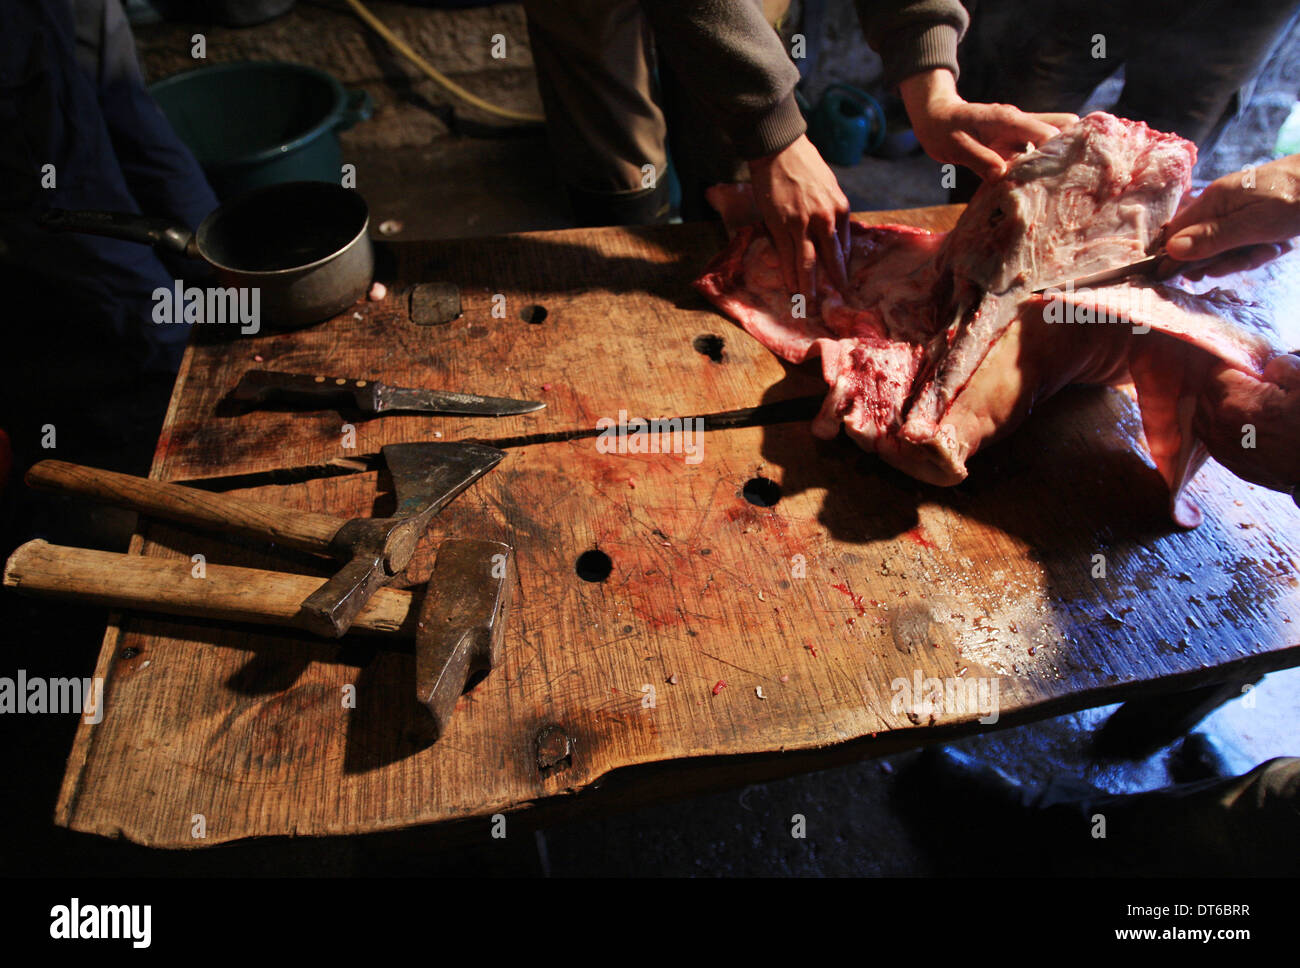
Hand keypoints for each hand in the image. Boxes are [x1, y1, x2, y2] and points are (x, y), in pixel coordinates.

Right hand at [748, 134, 850, 296]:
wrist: (779, 148)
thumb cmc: (804, 162)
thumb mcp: (828, 185)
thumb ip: (830, 209)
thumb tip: (829, 231)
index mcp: (840, 207)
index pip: (843, 245)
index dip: (842, 266)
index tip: (842, 281)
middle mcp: (825, 218)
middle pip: (830, 258)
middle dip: (833, 282)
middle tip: (835, 300)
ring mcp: (802, 223)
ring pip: (808, 262)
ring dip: (809, 285)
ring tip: (811, 303)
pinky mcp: (781, 225)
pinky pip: (787, 255)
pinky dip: (789, 273)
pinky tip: (791, 287)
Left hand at [899, 69, 1074, 180]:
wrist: (935, 117)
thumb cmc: (943, 130)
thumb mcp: (956, 147)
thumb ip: (980, 159)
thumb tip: (1003, 174)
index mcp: (1008, 120)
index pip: (1048, 132)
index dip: (1058, 152)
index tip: (1061, 175)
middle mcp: (1020, 122)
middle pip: (1063, 126)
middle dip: (1071, 148)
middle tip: (1070, 177)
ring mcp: (1019, 131)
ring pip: (1054, 137)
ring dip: (1058, 156)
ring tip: (1062, 184)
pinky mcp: (1015, 141)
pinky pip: (1037, 149)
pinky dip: (1042, 163)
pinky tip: (1042, 184)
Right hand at [1160, 156, 1299, 278]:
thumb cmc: (1293, 199)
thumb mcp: (1251, 225)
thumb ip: (1211, 238)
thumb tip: (1170, 250)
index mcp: (1213, 200)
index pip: (1177, 233)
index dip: (1177, 257)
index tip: (1186, 277)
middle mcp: (1221, 205)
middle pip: (1203, 244)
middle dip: (1223, 260)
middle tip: (1245, 261)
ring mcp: (1240, 211)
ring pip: (1228, 247)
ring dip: (1248, 256)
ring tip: (1271, 249)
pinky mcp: (1257, 218)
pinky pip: (1247, 243)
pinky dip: (1262, 249)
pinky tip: (1279, 244)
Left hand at [1193, 353, 1299, 491]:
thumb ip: (1282, 366)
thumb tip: (1267, 366)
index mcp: (1234, 404)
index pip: (1215, 371)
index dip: (1234, 366)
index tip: (1251, 369)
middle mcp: (1219, 427)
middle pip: (1205, 392)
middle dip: (1222, 384)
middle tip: (1248, 382)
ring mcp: (1221, 447)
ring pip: (1202, 414)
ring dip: (1216, 404)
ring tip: (1244, 400)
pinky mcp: (1228, 462)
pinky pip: (1209, 435)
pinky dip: (1218, 424)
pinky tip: (1240, 421)